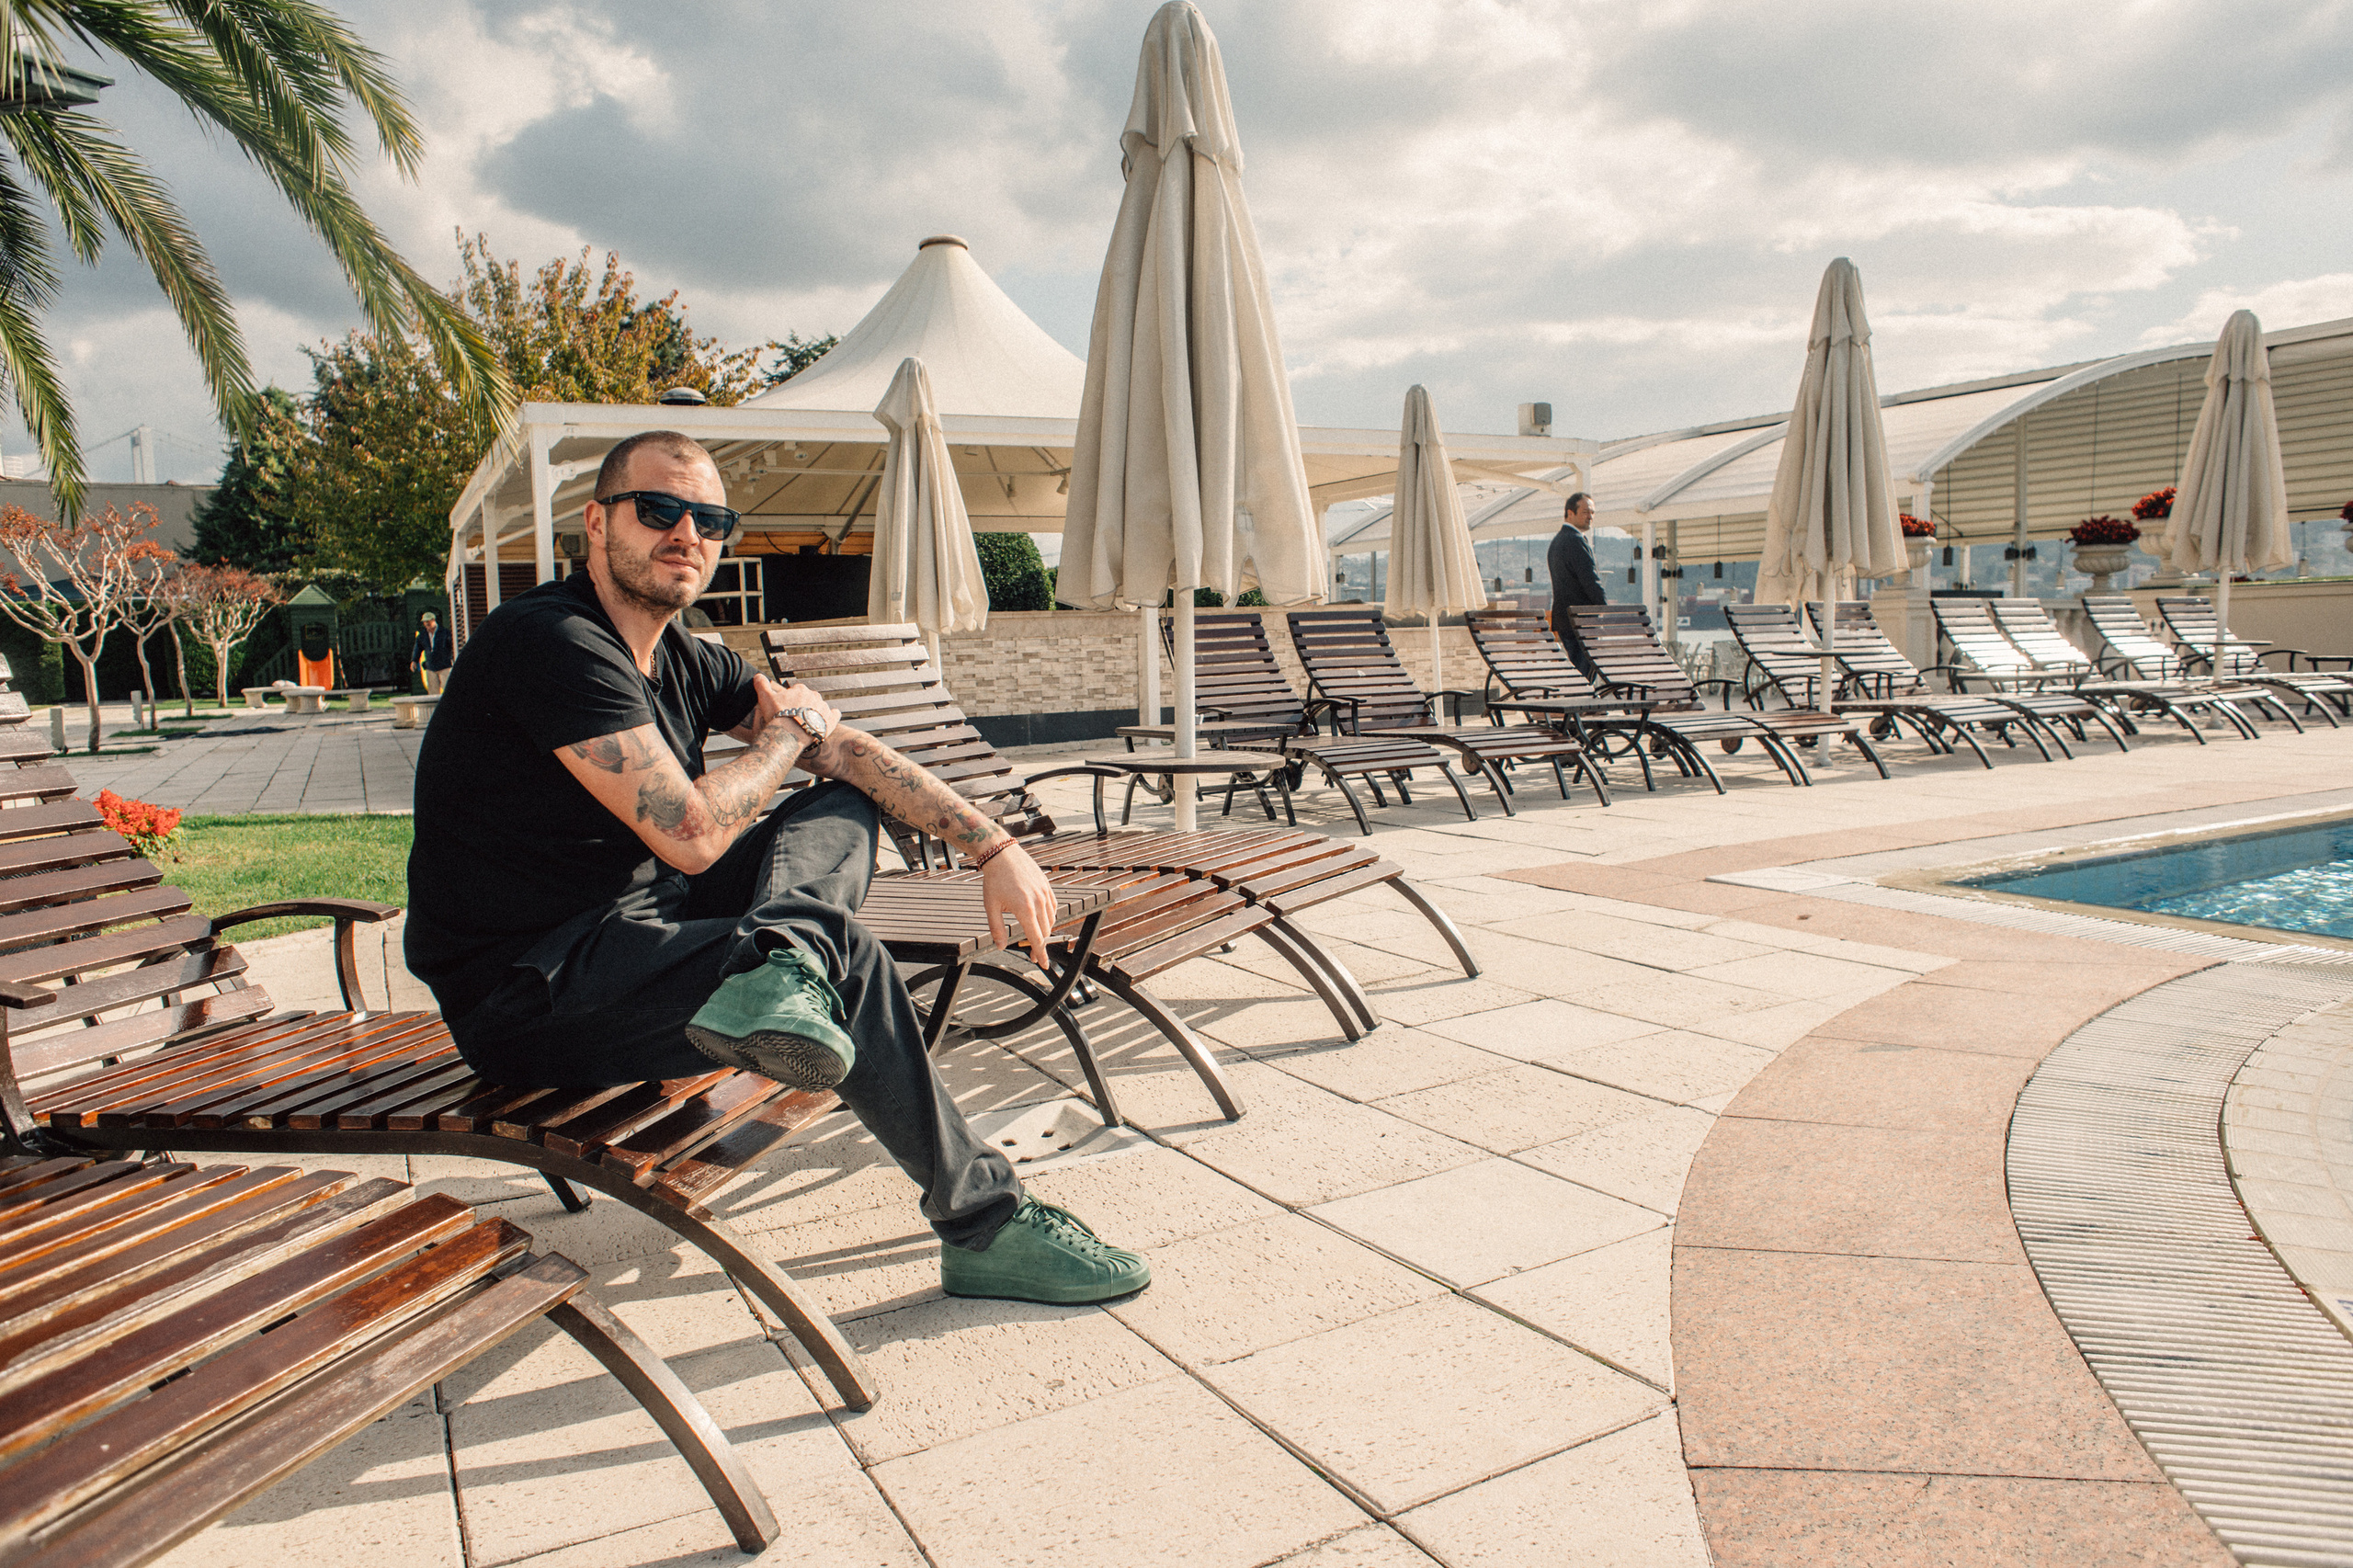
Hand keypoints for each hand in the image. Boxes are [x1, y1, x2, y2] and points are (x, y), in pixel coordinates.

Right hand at [751, 676, 837, 746]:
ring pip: (820, 707)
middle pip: (808, 699)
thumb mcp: (765, 698)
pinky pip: (835, 714)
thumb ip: (761, 685)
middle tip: (795, 718)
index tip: (786, 709)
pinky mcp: (831, 720)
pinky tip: (830, 718)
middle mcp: (815, 696)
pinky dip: (833, 715)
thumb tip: (757, 675)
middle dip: (803, 706)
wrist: (790, 734)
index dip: (790, 700)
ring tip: (806, 723)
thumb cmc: (776, 715)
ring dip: (815, 713)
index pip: (796, 691)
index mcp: (800, 689)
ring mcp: (824, 708)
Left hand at [980, 841, 1056, 967]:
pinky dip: (1049, 917)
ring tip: (1035, 936)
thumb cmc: (994, 880)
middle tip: (1031, 953)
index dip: (1041, 954)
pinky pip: (1053, 906)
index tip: (1044, 965)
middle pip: (1045, 931)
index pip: (1037, 938)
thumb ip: (997, 929)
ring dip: (1045, 931)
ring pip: (1051, 920)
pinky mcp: (1047, 885)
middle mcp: (1038, 902)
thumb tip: (1001, 946)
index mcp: (1024, 910)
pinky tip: (1042, 919)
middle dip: (1040, 945)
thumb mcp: (991, 906)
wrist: (1002, 854)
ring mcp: (1044, 893)